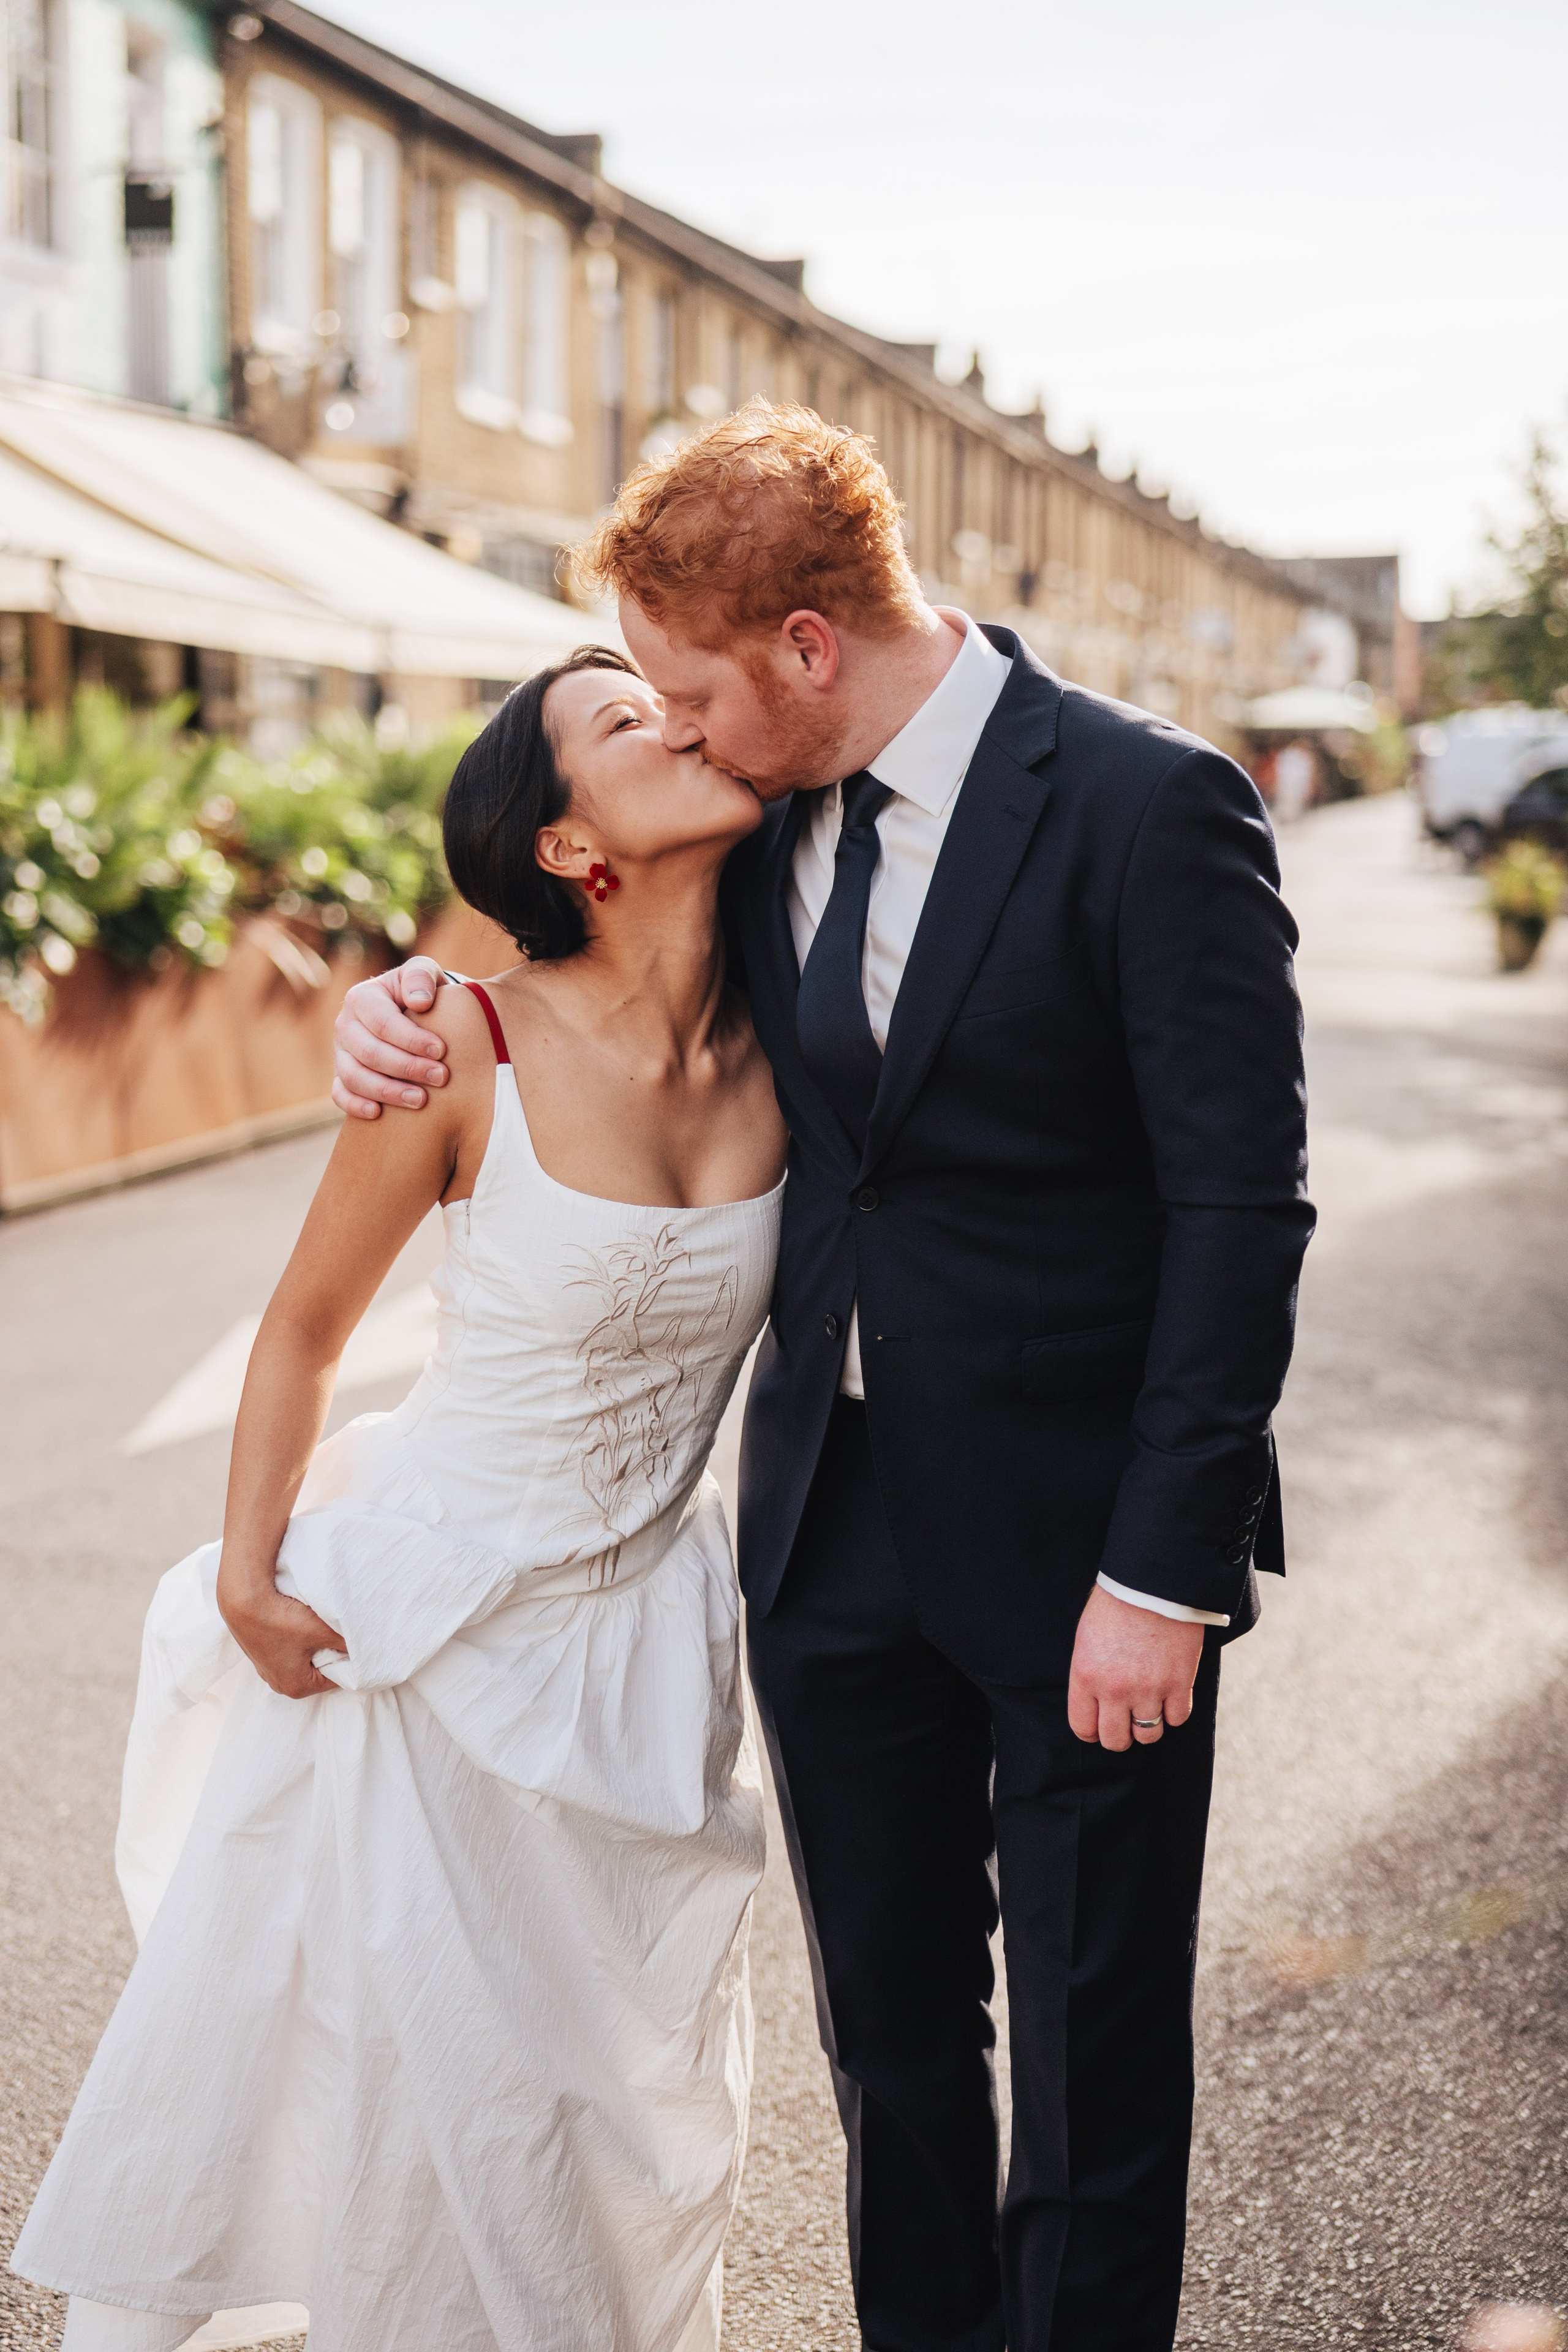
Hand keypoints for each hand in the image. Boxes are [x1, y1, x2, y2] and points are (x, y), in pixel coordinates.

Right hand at [218, 1569, 347, 1698]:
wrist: (244, 1601)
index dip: (347, 1660)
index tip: (353, 1643)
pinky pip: (288, 1653)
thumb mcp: (322, 1632)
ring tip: (315, 1627)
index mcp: (297, 1688)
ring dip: (312, 1646)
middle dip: (329, 1654)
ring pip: (303, 1661)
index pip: (335, 1679)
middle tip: (335, 1633)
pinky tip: (297, 1624)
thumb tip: (365, 1649)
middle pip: (318, 1671)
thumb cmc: (283, 1620)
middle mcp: (279, 1685)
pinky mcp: (260, 1655)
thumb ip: (347, 1644)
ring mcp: (266, 1671)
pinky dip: (296, 1642)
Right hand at [331, 956, 449, 1118]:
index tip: (441, 1051)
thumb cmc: (419, 993)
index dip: (412, 1039)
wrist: (411, 1012)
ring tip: (421, 1100)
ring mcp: (341, 1053)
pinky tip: (378, 1113)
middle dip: (407, 1068)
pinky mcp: (342, 1075)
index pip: (383, 1023)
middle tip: (441, 1077)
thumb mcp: (423, 973)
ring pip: (354, 1077)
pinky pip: (340, 1094)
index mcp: (361, 998)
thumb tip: (419, 1002)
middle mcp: (345, 1025)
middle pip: (370, 1053)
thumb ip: (421, 977)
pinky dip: (355, 1105)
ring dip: (388, 1091)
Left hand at [1067, 1584, 1203, 1750]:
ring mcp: (1149, 1689)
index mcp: (1086, 1676)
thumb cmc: (1116, 1605)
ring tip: (1149, 1707)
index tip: (1099, 1727)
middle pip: (1116, 1740)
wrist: (1152, 1582)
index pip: (1083, 1727)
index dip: (1092, 1732)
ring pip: (1148, 1735)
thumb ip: (1089, 1675)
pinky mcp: (1180, 1684)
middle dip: (1120, 1736)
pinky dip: (1174, 1712)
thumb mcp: (1086, 1639)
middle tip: (1126, 1721)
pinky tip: (1170, 1695)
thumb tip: (1095, 1703)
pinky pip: (1177, 1719)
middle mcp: (1115, 1689)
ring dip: (1148, 1725)